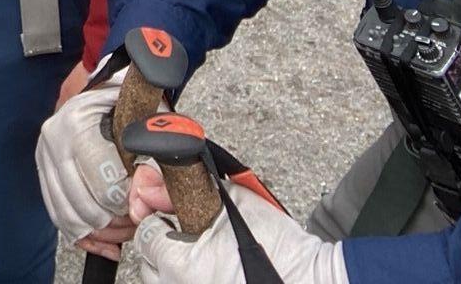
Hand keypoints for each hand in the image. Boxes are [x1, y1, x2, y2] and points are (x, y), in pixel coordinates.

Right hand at [35, 67, 137, 260]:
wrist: (104, 84)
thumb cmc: (130, 101)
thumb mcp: (152, 120)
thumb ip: (158, 157)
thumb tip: (146, 194)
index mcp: (78, 123)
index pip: (101, 184)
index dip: (128, 203)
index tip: (146, 203)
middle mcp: (54, 138)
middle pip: (83, 204)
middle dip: (115, 221)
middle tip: (140, 220)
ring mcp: (45, 155)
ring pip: (69, 215)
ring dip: (101, 231)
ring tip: (127, 228)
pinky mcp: (44, 170)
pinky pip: (59, 215)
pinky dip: (84, 236)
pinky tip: (107, 241)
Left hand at [134, 181, 346, 283]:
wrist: (315, 281)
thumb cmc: (281, 248)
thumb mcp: (232, 202)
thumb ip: (186, 190)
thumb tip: (155, 186)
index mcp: (180, 265)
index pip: (145, 232)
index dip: (156, 212)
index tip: (166, 206)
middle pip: (150, 261)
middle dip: (161, 239)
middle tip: (182, 226)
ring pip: (165, 281)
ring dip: (174, 263)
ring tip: (199, 249)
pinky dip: (191, 278)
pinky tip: (210, 268)